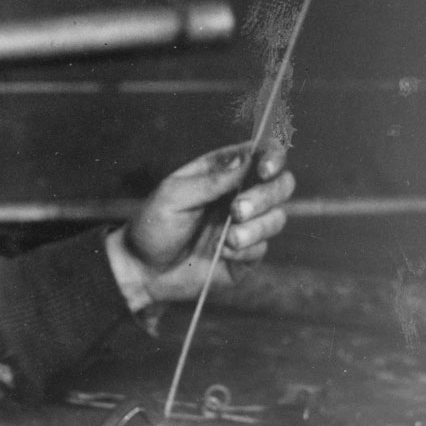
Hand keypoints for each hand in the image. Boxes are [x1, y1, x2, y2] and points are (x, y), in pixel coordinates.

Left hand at [122, 143, 294, 302]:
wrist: (144, 271)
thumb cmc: (154, 226)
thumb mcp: (174, 195)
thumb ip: (212, 179)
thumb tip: (247, 158)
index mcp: (221, 172)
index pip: (260, 154)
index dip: (272, 156)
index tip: (265, 169)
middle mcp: (238, 195)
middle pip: (281, 184)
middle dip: (265, 196)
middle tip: (236, 211)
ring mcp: (245, 225)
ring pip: (277, 217)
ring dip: (255, 227)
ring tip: (226, 239)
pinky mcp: (247, 254)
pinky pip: (263, 248)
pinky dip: (244, 250)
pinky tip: (221, 253)